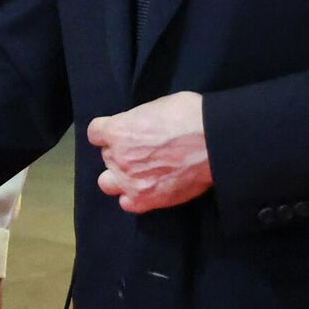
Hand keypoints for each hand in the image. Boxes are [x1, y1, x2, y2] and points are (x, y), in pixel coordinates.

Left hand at [88, 89, 212, 212]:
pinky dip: (133, 197)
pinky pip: (127, 203)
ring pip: (107, 183)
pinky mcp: (147, 199)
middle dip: (119, 153)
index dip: (108, 132)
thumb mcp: (155, 106)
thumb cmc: (189, 116)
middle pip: (105, 157)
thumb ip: (137, 121)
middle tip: (140, 151)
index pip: (95, 133)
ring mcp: (130, 180)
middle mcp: (118, 157)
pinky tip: (147, 188)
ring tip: (137, 173)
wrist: (213, 142)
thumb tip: (138, 127)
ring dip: (119, 177)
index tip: (119, 133)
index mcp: (117, 130)